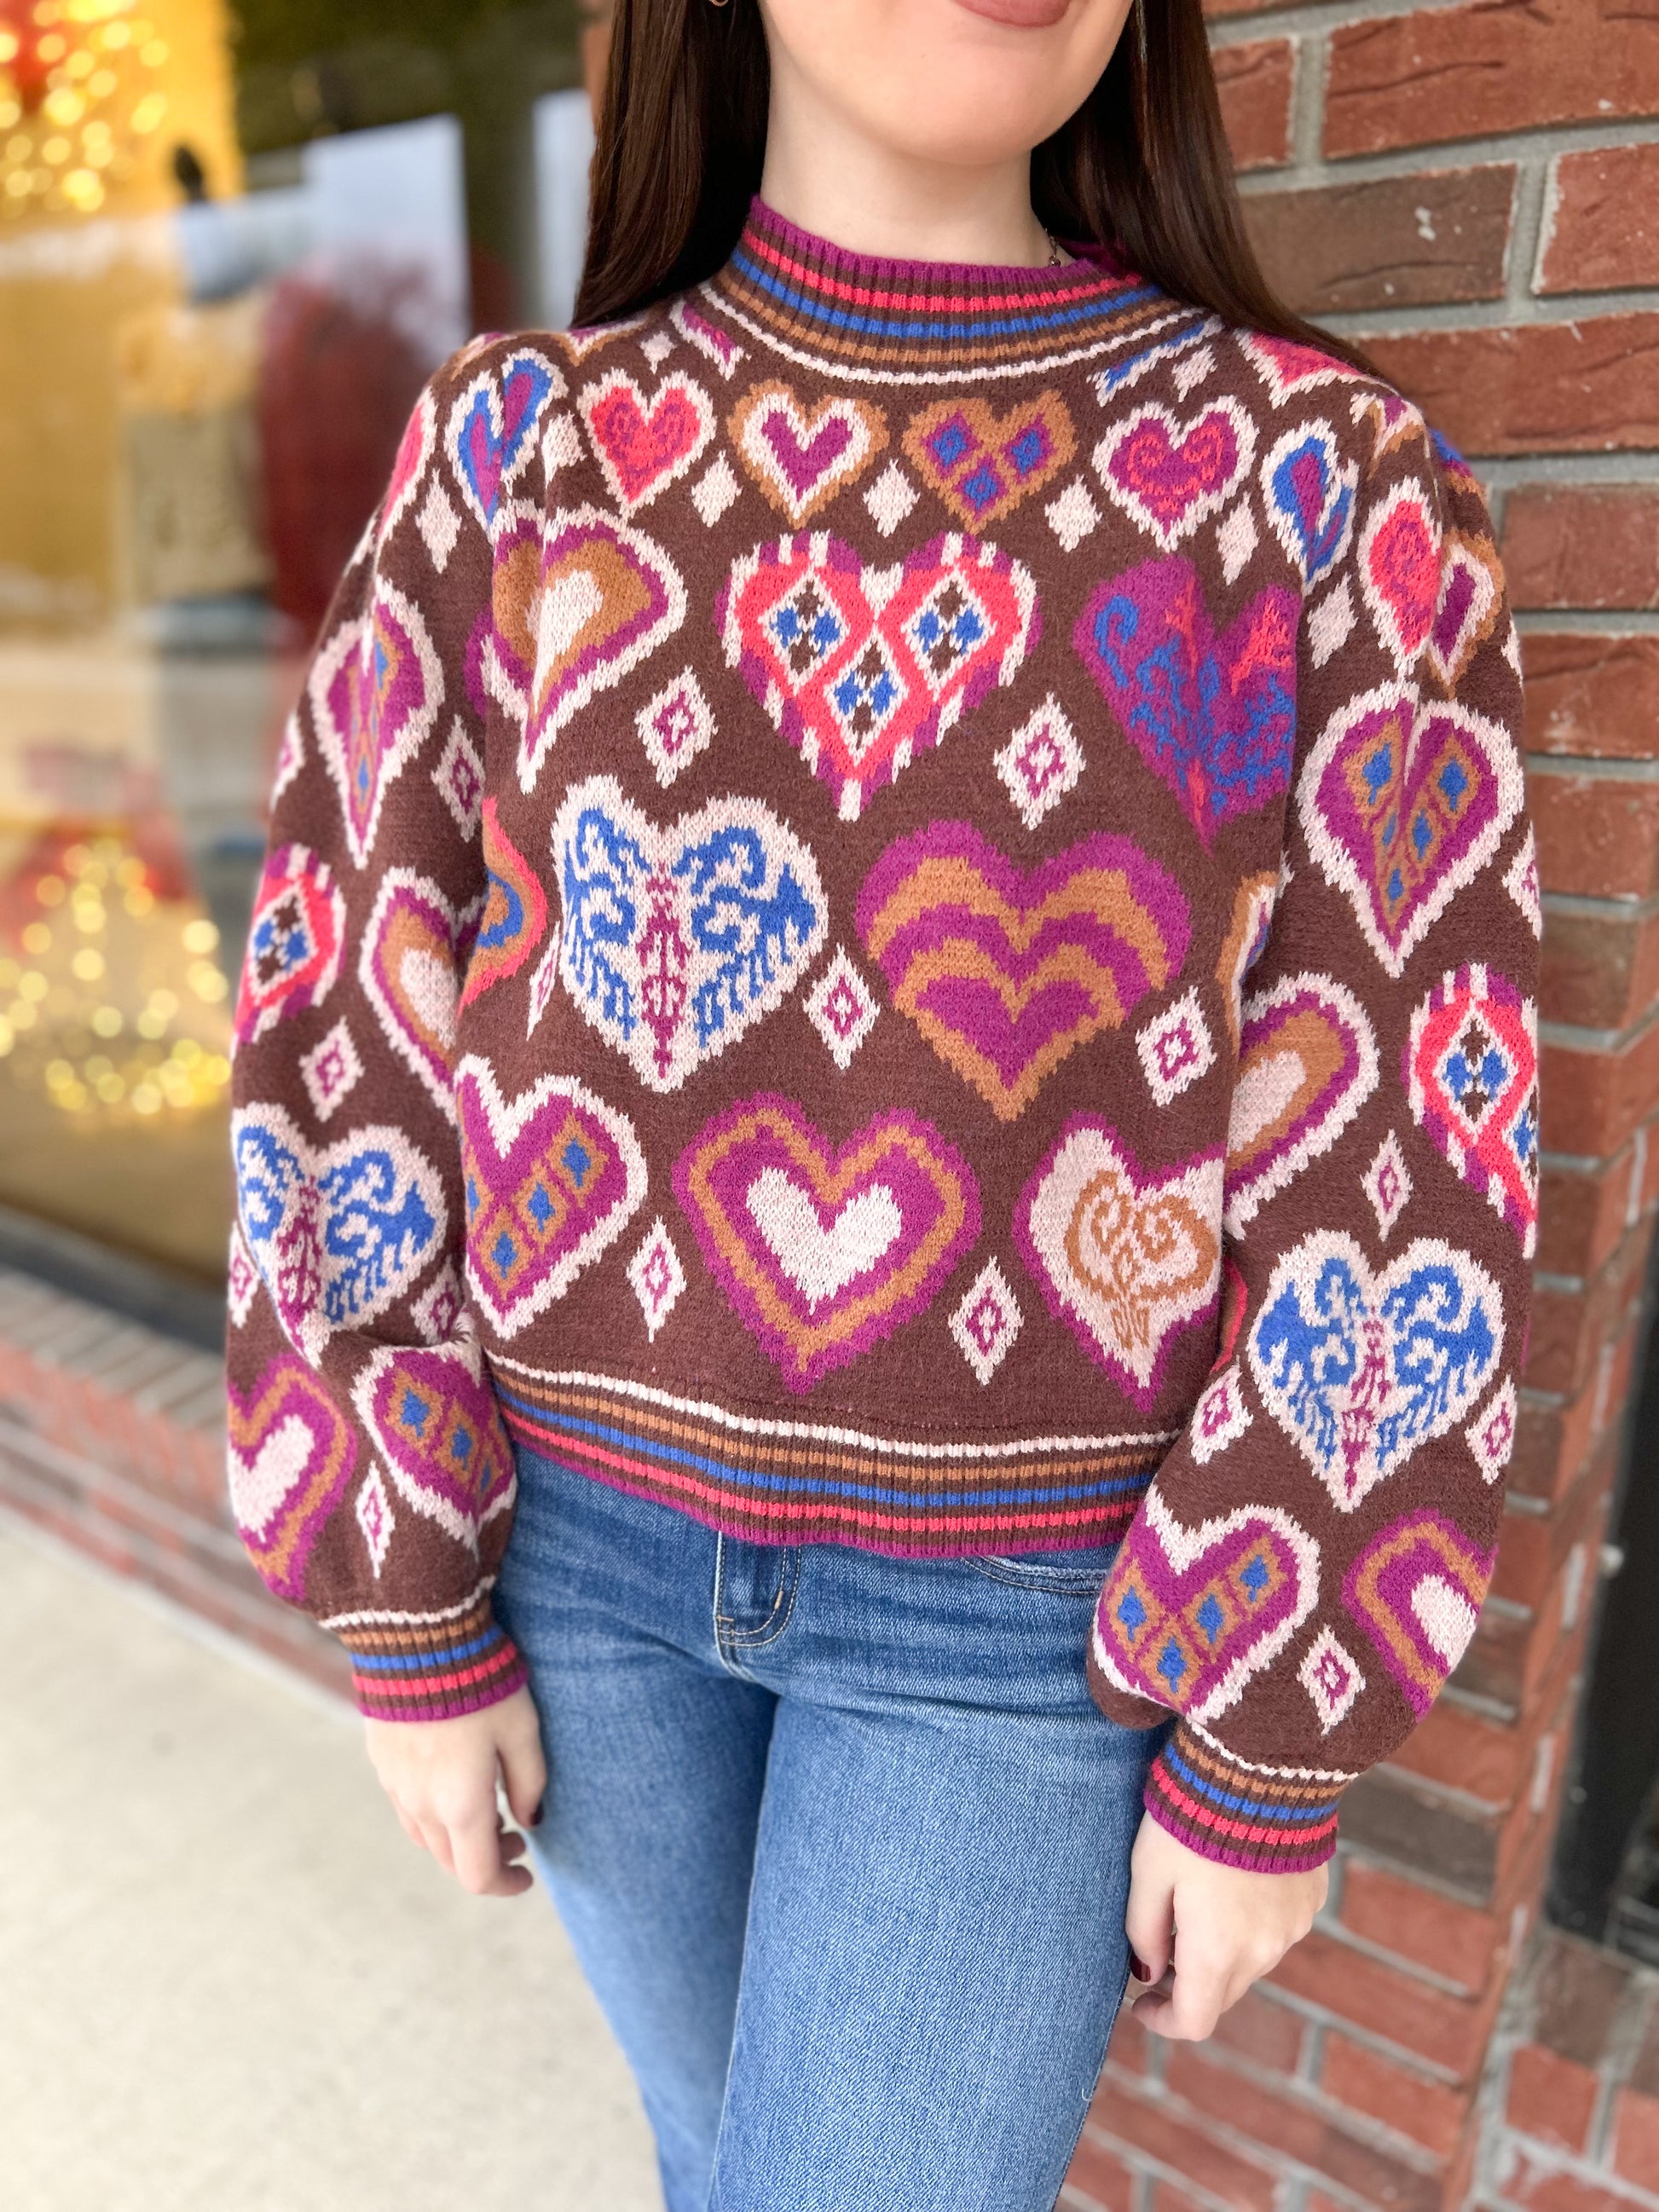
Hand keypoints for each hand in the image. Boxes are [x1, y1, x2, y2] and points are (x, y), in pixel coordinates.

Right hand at [364, 1684, 547, 1898]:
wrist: (419, 1638)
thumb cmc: (481, 1682)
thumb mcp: (522, 1729)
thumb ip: (529, 1781)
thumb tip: (530, 1819)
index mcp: (460, 1806)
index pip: (478, 1876)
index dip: (506, 1884)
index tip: (527, 1872)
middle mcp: (422, 1805)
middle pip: (451, 1860)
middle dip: (486, 1859)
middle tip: (514, 1835)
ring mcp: (395, 1785)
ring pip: (426, 1837)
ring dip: (458, 1838)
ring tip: (488, 1808)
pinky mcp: (381, 1761)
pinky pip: (407, 1807)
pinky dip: (434, 1814)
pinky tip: (453, 1783)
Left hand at [1123, 1811, 1325, 2039]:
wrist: (1257, 1769)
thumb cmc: (1191, 1818)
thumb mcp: (1148, 1871)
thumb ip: (1143, 1930)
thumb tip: (1147, 1973)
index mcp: (1216, 1952)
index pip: (1194, 2022)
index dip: (1163, 2020)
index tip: (1141, 2000)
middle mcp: (1262, 1952)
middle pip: (1222, 1995)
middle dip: (1189, 1985)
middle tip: (1161, 1950)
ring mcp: (1292, 1927)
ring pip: (1251, 1963)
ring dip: (1223, 1953)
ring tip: (1197, 1906)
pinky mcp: (1310, 1900)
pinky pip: (1276, 1930)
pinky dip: (1252, 1924)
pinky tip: (1234, 1882)